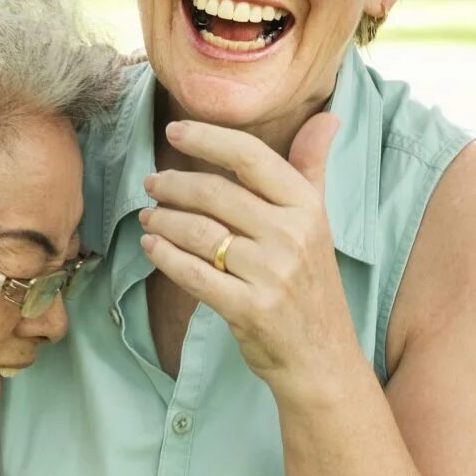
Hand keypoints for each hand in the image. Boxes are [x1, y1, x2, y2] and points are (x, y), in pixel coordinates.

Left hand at [139, 114, 356, 382]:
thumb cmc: (312, 284)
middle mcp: (293, 236)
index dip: (208, 139)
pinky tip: (150, 245)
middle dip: (173, 185)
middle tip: (151, 184)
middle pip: (215, 193)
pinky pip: (193, 273)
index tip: (174, 130)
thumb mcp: (319, 224)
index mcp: (308, 207)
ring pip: (198, 232)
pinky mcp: (249, 308)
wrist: (322, 359)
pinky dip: (164, 256)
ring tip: (148, 216)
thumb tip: (327, 117)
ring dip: (163, 220)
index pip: (251, 157)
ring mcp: (271, 274)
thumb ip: (312, 169)